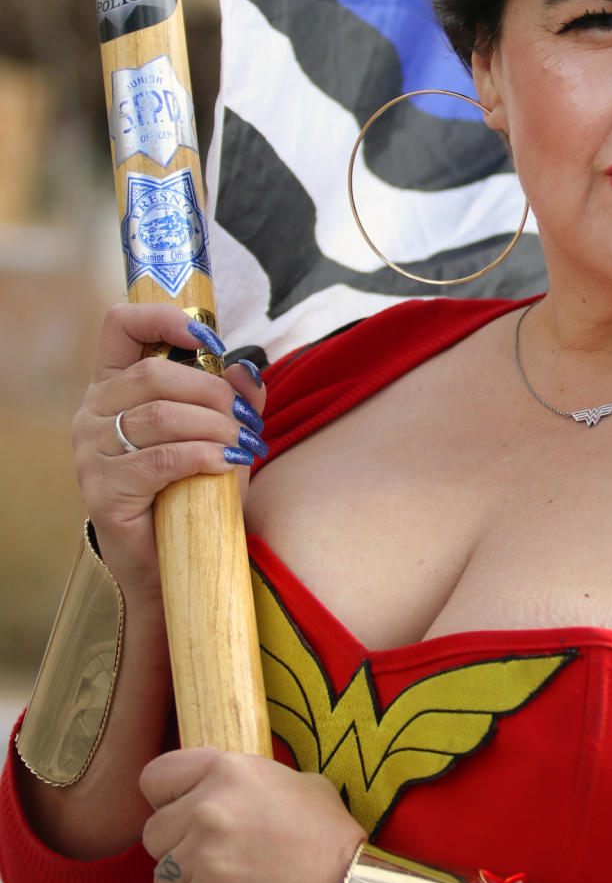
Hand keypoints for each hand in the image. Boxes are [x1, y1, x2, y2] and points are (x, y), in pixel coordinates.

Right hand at [72, 302, 267, 602]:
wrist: (171, 564)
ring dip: (213, 426)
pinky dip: (203, 456)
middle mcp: (93, 414)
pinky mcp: (104, 492)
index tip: (208, 338)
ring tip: (243, 444)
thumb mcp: (221, 436)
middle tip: (244, 418)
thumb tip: (248, 368)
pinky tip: (226, 463)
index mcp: (114, 386)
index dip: (162, 318)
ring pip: (159, 416)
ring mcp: (92, 454)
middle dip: (211, 391)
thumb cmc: (193, 492)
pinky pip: (160, 460)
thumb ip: (235, 400)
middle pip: (152, 375)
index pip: (120, 326)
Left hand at [141, 749, 364, 882]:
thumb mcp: (299, 784)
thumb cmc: (330, 839)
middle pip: (154, 832)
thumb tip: (224, 791)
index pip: (156, 777)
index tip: (183, 810)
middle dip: (178, 846)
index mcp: (227, 771)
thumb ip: (248, 783)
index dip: (168, 796)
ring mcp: (202, 860)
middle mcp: (207, 810)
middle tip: (217, 855)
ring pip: (164, 876)